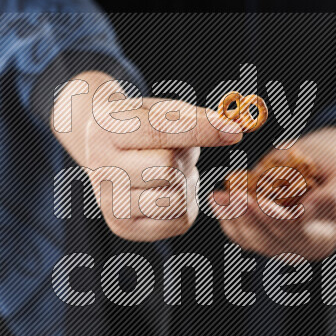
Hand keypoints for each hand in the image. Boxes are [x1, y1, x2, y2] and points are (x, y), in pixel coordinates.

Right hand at [51, 71, 242, 240]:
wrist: (101, 147)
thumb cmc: (140, 124)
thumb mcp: (160, 109)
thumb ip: (193, 117)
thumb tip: (231, 130)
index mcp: (106, 127)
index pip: (159, 130)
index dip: (201, 131)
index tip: (234, 132)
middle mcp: (101, 166)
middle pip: (168, 168)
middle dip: (185, 160)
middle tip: (178, 153)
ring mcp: (109, 201)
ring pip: (175, 199)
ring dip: (187, 185)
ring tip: (173, 172)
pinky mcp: (122, 226)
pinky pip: (178, 222)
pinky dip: (186, 206)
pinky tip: (169, 191)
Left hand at [213, 127, 335, 260]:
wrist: (325, 166)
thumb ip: (334, 198)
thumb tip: (305, 211)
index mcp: (325, 237)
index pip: (297, 232)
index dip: (275, 218)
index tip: (257, 201)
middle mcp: (301, 247)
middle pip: (271, 241)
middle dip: (250, 219)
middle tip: (235, 197)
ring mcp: (281, 245)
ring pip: (252, 241)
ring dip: (234, 219)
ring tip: (221, 198)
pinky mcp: (263, 236)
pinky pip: (242, 236)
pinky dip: (228, 220)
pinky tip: (218, 202)